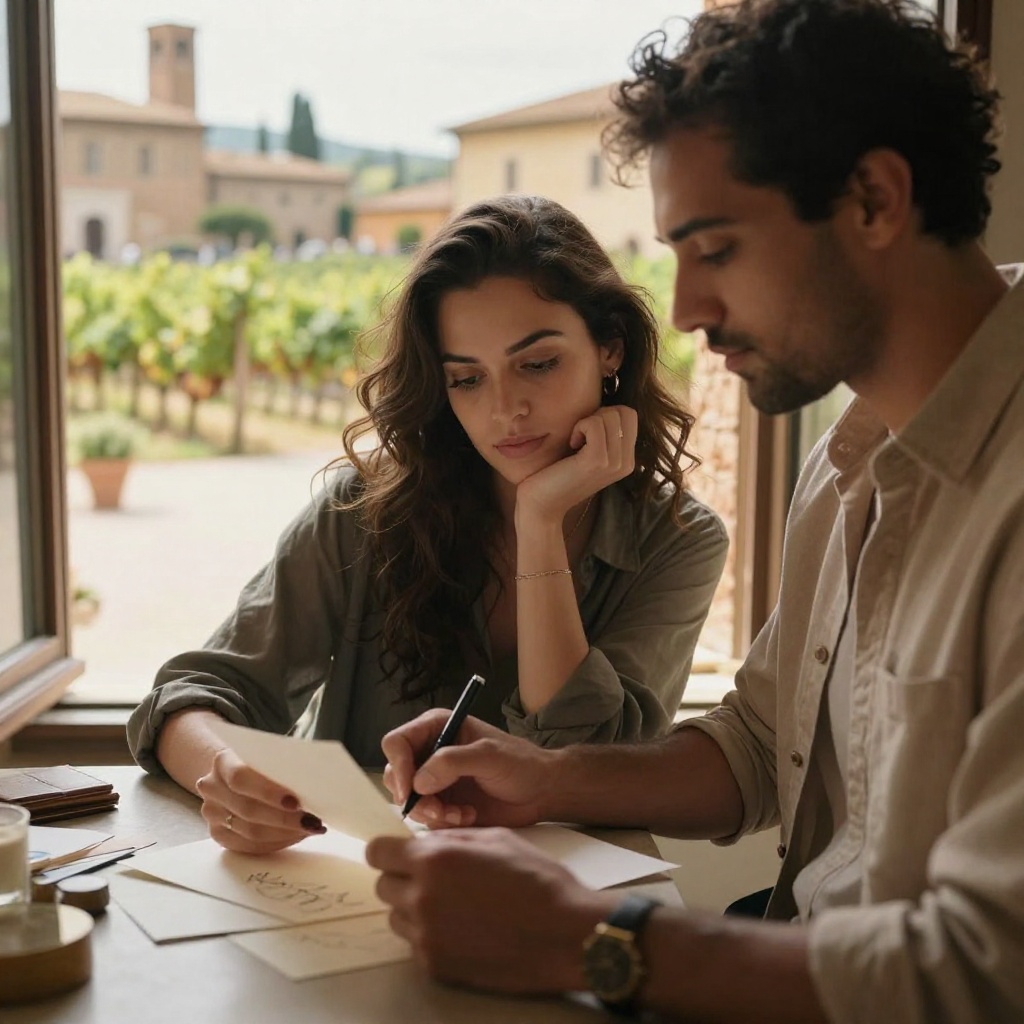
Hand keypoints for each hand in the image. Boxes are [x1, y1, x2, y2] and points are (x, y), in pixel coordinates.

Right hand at [196, 747, 326, 853]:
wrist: (236, 773)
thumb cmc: (264, 762)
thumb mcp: (272, 755)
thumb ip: (285, 767)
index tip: (296, 802)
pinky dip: (276, 843)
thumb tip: (313, 785)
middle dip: (285, 819)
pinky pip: (248, 846)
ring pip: (250, 831)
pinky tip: (295, 835)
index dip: (268, 792)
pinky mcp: (218, 834)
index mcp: (224, 761)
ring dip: (285, 833)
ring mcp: (212, 812)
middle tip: (312, 821)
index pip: (241, 778)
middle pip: (248, 809)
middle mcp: (212, 787)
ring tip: (310, 828)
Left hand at [366, 828, 609, 992]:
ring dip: (414, 908)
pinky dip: (432, 936)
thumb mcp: (495, 838)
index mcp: (434, 859)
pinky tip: (464, 929)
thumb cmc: (536, 880)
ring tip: (454, 905)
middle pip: (383, 886)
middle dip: (403, 878)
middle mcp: (422, 897)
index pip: (376, 852)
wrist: (564, 932)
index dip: (388, 851)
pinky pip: (416, 944)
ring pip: (397, 917)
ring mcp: (427, 935)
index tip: (399, 854)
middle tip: (435, 879)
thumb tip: (424, 841)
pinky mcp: (436, 965)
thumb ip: (451, 838)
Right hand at [380, 710, 553, 827]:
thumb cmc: (521, 763)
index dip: (398, 766)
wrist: (541, 791)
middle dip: (414, 797)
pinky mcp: (442, 803)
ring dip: (431, 812)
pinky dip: (442, 822)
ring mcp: (435, 780)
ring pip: (409, 800)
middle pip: (396, 775)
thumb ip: (453, 762)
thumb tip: (418, 781)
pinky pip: (425, 818)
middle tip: (439, 809)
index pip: (397, 743)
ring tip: (462, 814)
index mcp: (437, 728)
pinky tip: (467, 817)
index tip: (410, 791)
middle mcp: (430, 752)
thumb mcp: (489, 755)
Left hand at [515, 404, 637, 526]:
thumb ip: (604, 436)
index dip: (606, 414)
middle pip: (623, 412)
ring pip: (610, 415)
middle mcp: (626, 463)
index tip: (588, 432)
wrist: (542, 505)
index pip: (630, 415)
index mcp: (627, 461)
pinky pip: (594, 424)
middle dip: (598, 414)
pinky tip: (571, 444)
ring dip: (586, 422)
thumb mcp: (588, 454)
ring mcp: (614, 463)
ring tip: (575, 442)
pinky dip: (579, 427)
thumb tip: (607, 408)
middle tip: (581, 435)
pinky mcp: (597, 461)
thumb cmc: (558, 475)